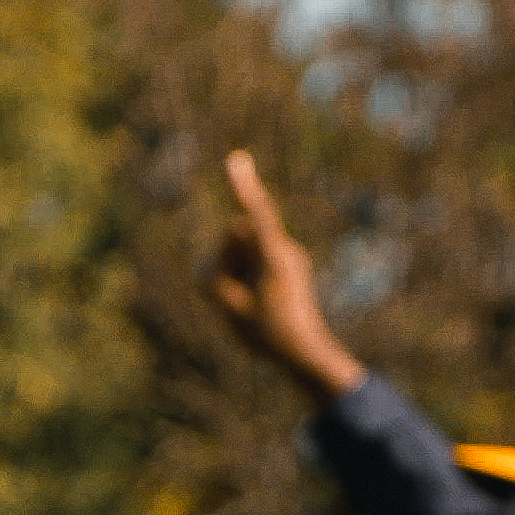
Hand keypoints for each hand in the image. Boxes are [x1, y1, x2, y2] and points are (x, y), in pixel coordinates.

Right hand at [204, 151, 369, 403]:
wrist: (304, 355)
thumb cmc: (267, 335)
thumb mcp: (229, 308)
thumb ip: (211, 275)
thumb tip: (210, 259)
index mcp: (275, 257)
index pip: (255, 215)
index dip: (243, 187)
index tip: (235, 160)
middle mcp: (285, 250)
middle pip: (239, 233)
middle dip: (228, 255)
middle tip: (237, 295)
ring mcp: (288, 257)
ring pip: (245, 247)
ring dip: (237, 268)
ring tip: (250, 302)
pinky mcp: (287, 266)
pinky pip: (255, 260)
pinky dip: (247, 276)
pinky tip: (256, 303)